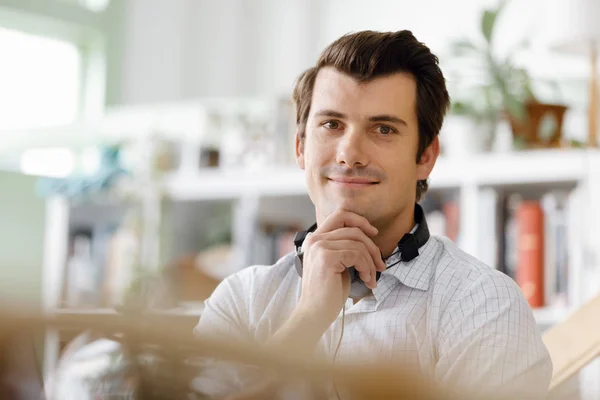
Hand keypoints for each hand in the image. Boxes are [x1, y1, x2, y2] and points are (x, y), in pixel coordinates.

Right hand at [296, 209, 386, 326]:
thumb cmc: (328, 292)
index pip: (340, 215)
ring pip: (358, 243)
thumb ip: (346, 248)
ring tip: (370, 277)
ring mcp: (319, 247)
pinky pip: (357, 255)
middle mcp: (315, 239)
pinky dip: (367, 268)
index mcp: (316, 239)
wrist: (315, 313)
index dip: (360, 221)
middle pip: (353, 229)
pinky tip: (366, 280)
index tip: (373, 233)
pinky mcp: (326, 257)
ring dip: (370, 262)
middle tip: (380, 265)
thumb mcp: (338, 264)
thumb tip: (370, 241)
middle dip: (372, 247)